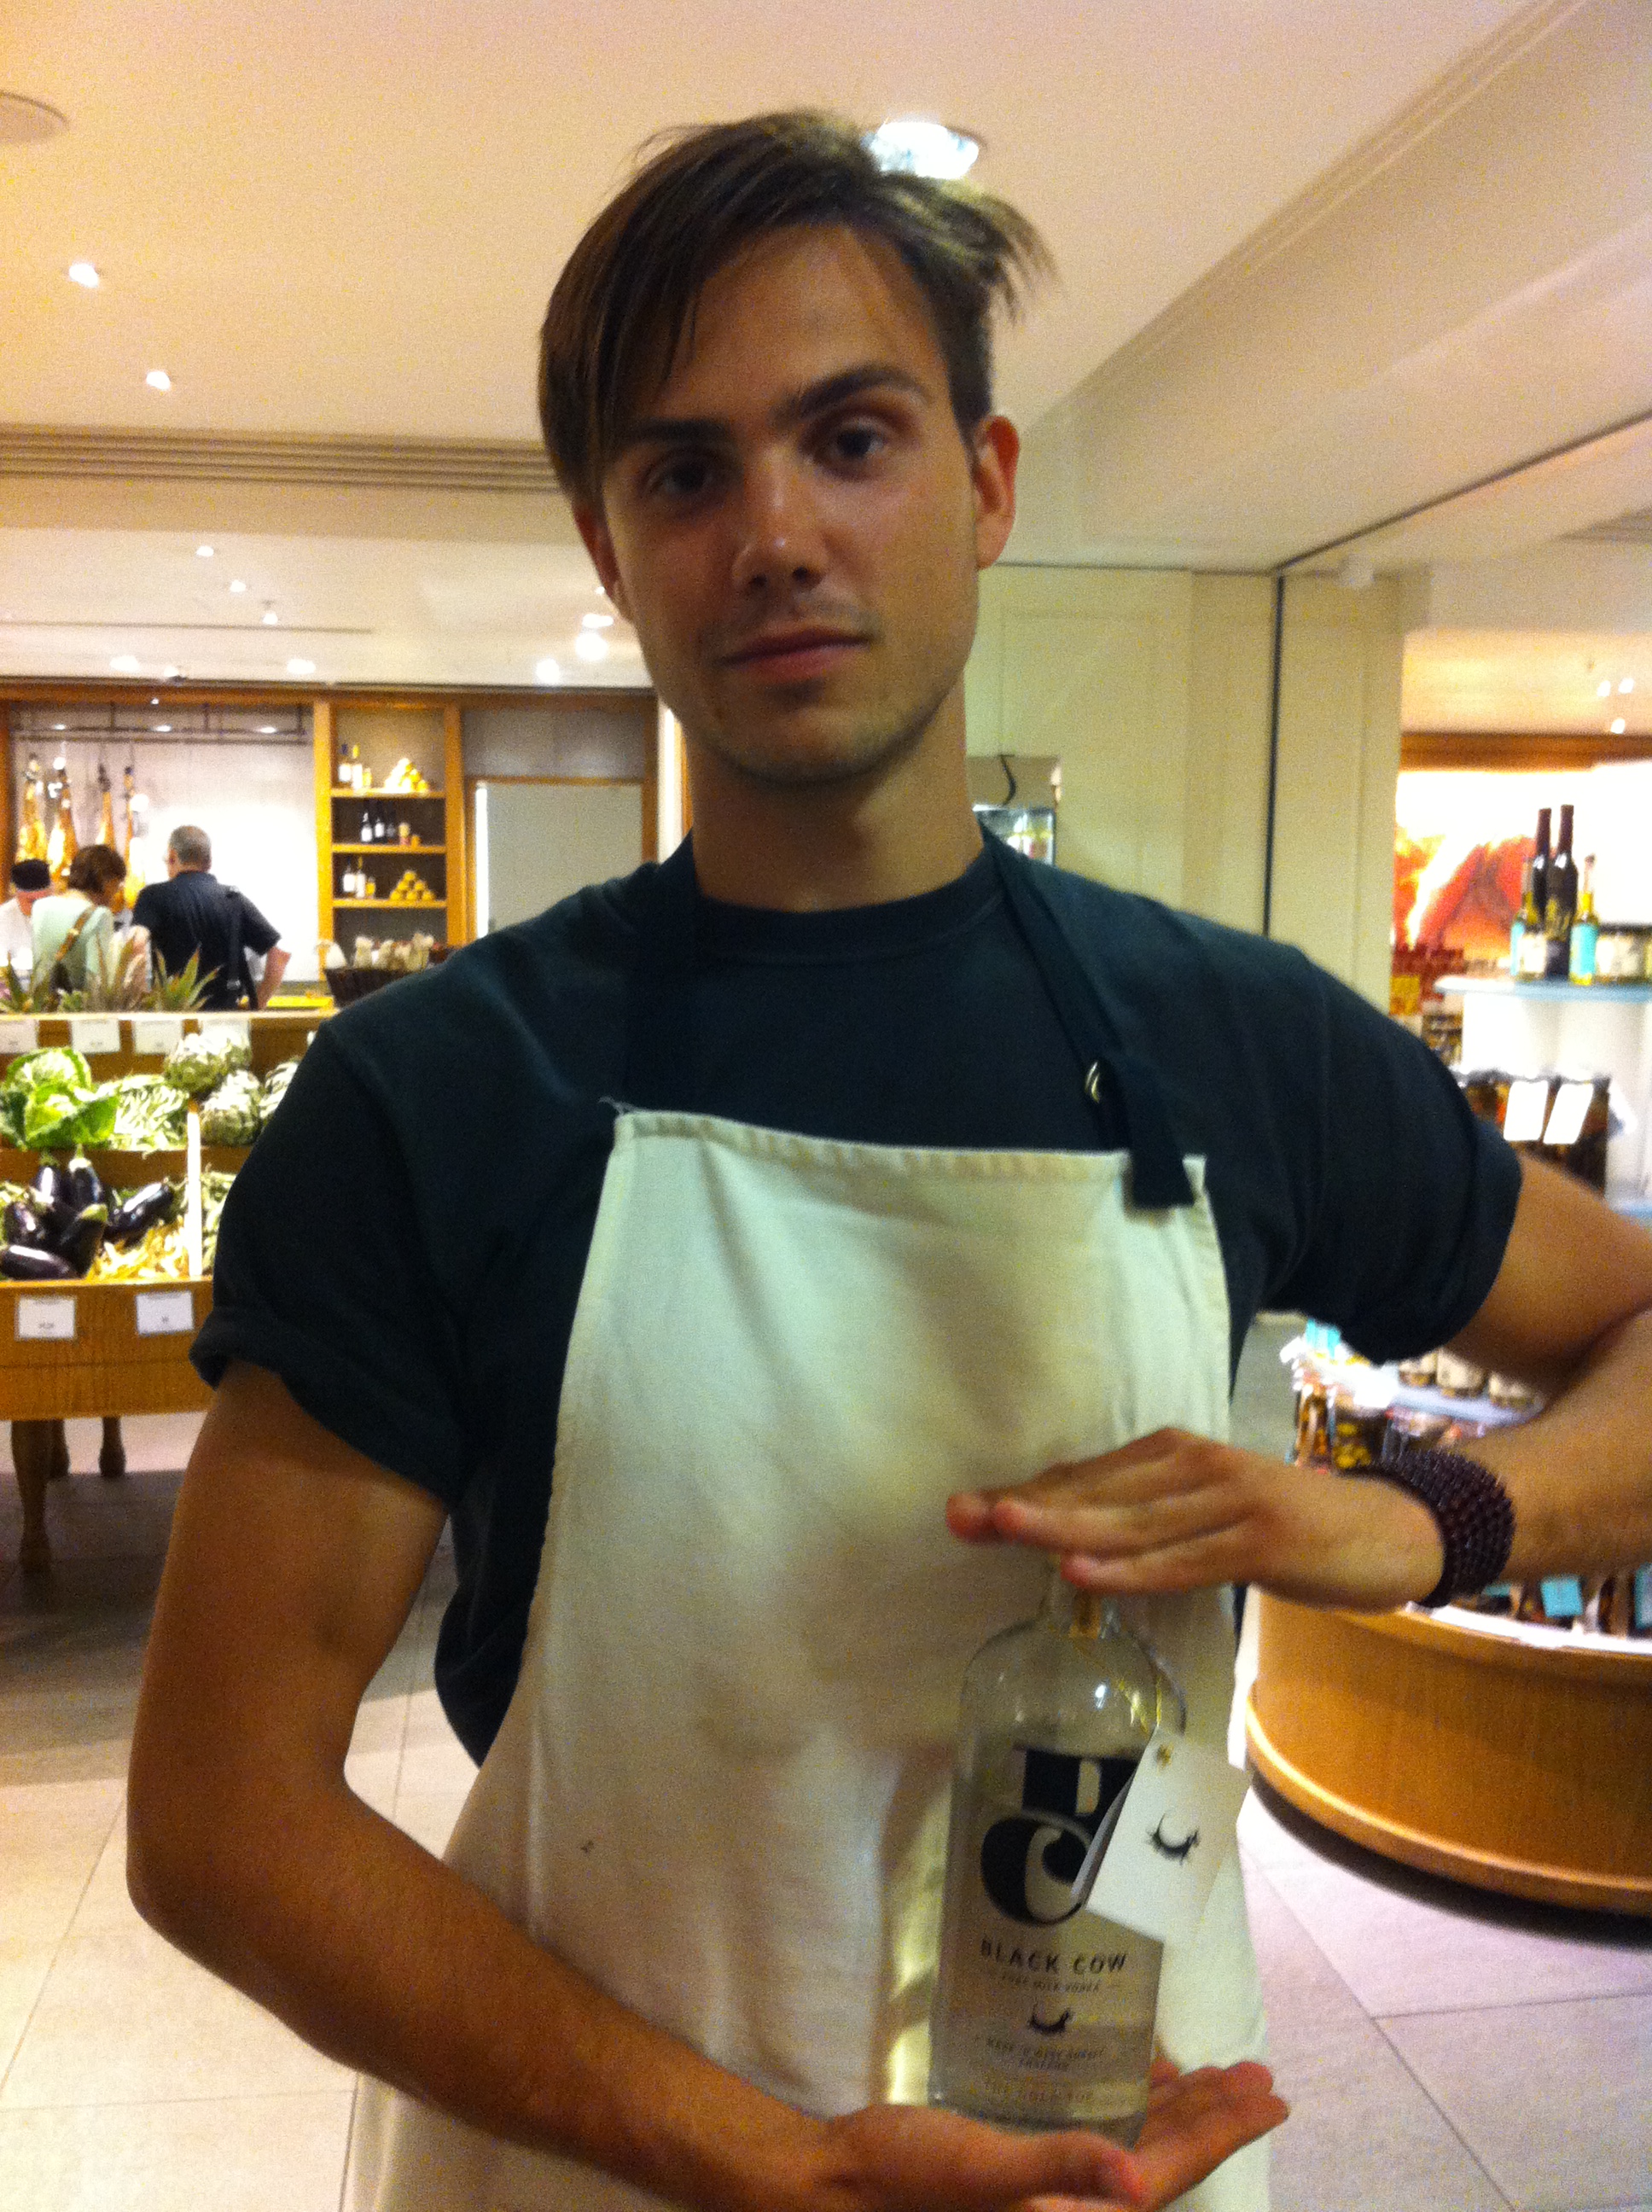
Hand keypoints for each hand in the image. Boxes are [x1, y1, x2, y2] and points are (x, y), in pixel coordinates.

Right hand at [812, 2060, 1285, 2211]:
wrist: (838, 2185)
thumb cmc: (907, 2177)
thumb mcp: (983, 2169)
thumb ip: (1061, 2167)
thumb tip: (1136, 2178)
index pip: (1169, 2173)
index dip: (1223, 2134)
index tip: (1271, 2098)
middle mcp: (1072, 2209)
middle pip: (1163, 2161)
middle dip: (1215, 2119)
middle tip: (1260, 2076)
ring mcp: (1050, 2190)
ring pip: (1136, 2149)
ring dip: (1180, 2113)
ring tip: (1219, 2076)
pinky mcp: (1025, 2169)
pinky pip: (1098, 2139)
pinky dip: (1129, 2109)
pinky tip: (1142, 2081)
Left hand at [947, 1428, 1442, 1608]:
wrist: (1383, 1532)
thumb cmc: (1282, 1528)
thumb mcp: (1205, 1516)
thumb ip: (1145, 1522)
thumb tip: (1068, 1539)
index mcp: (1173, 1455)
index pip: (1085, 1476)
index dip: (1025, 1493)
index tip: (964, 1511)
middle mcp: (1192, 1465)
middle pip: (1095, 1492)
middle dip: (1026, 1506)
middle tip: (960, 1516)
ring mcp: (1226, 1500)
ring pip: (1130, 1522)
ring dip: (1063, 1528)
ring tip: (1004, 1529)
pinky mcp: (1258, 1540)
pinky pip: (1181, 1560)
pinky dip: (1129, 1570)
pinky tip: (1083, 1575)